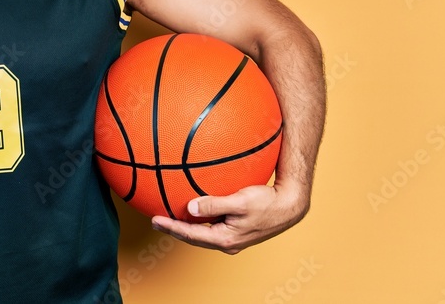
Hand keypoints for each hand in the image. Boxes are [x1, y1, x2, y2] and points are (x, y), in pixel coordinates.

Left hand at [151, 183, 308, 253]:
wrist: (290, 206)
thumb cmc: (268, 203)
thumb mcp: (240, 202)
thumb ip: (215, 204)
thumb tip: (190, 208)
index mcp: (226, 238)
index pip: (191, 235)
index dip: (171, 228)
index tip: (154, 220)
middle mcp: (227, 241)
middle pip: (194, 237)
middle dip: (174, 229)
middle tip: (155, 220)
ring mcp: (232, 237)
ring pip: (202, 233)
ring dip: (186, 226)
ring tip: (169, 216)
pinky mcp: (236, 229)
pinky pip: (212, 225)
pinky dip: (199, 219)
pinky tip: (194, 209)